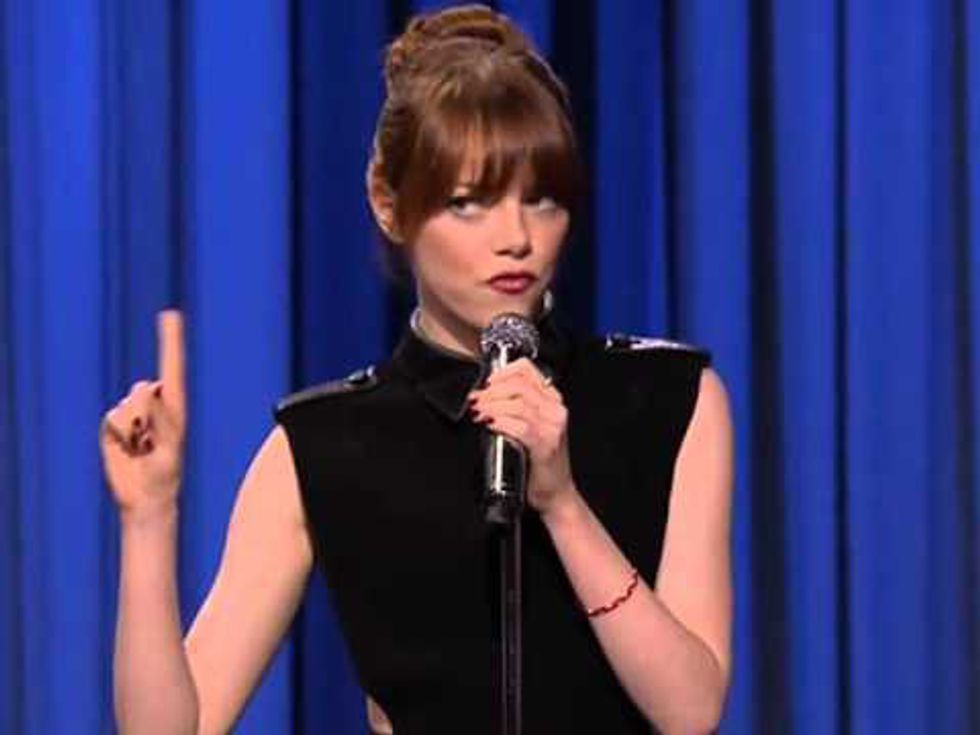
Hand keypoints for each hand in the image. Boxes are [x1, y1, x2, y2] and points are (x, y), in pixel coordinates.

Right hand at [100, 310, 186, 522]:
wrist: (144, 495)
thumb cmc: (165, 472)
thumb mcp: (168, 447)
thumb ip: (159, 417)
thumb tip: (146, 389)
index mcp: (175, 404)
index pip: (173, 366)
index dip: (172, 340)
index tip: (171, 314)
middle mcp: (154, 403)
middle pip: (142, 389)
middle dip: (144, 412)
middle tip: (151, 442)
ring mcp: (132, 413)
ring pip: (125, 407)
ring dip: (132, 431)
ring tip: (142, 449)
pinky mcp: (114, 425)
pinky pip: (111, 420)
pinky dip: (118, 437)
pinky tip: (128, 450)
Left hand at [467, 358, 576, 517]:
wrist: (555, 493)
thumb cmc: (539, 461)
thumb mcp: (531, 426)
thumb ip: (516, 408)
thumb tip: (485, 396)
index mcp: (552, 400)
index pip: (527, 370)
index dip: (502, 373)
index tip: (486, 383)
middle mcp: (555, 410)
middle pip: (519, 386)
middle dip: (492, 391)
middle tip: (476, 400)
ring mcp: (553, 427)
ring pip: (519, 404)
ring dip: (493, 406)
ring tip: (478, 412)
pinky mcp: (546, 445)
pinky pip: (521, 427)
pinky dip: (501, 423)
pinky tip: (490, 425)